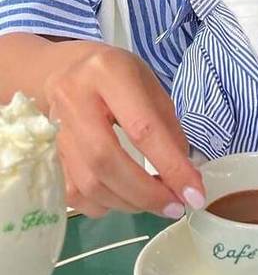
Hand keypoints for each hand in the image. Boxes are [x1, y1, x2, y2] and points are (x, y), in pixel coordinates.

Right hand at [43, 42, 204, 217]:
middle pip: (106, 161)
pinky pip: (72, 192)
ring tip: (157, 203)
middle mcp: (73, 98)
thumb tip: (185, 178)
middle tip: (175, 207)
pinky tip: (126, 198)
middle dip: (146, 193)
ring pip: (87, 182)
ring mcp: (53, 128)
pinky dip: (104, 204)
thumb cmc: (118, 76)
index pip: (142, 129)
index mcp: (108, 73)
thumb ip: (169, 129)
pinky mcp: (46, 151)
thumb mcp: (151, 88)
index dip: (171, 167)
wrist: (67, 67)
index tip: (194, 194)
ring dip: (129, 202)